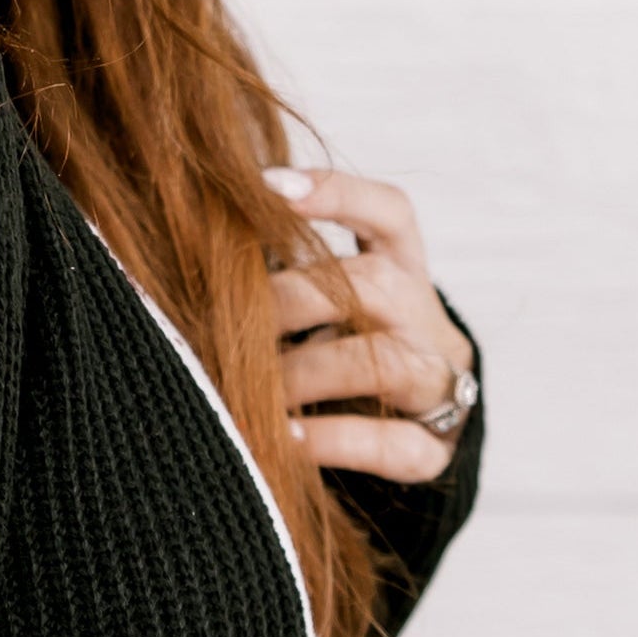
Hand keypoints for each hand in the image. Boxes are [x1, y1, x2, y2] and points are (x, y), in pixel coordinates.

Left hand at [260, 161, 472, 483]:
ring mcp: (442, 384)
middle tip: (233, 323)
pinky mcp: (438, 450)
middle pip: (379, 286)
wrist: (399, 445)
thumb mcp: (317, 313)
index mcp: (403, 272)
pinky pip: (395, 445)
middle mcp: (429, 321)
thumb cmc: (336, 363)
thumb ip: (280, 285)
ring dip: (310, 374)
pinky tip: (285, 439)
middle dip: (295, 302)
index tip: (269, 186)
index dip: (339, 193)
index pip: (391, 213)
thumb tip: (195, 256)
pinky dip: (335, 441)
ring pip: (393, 365)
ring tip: (254, 390)